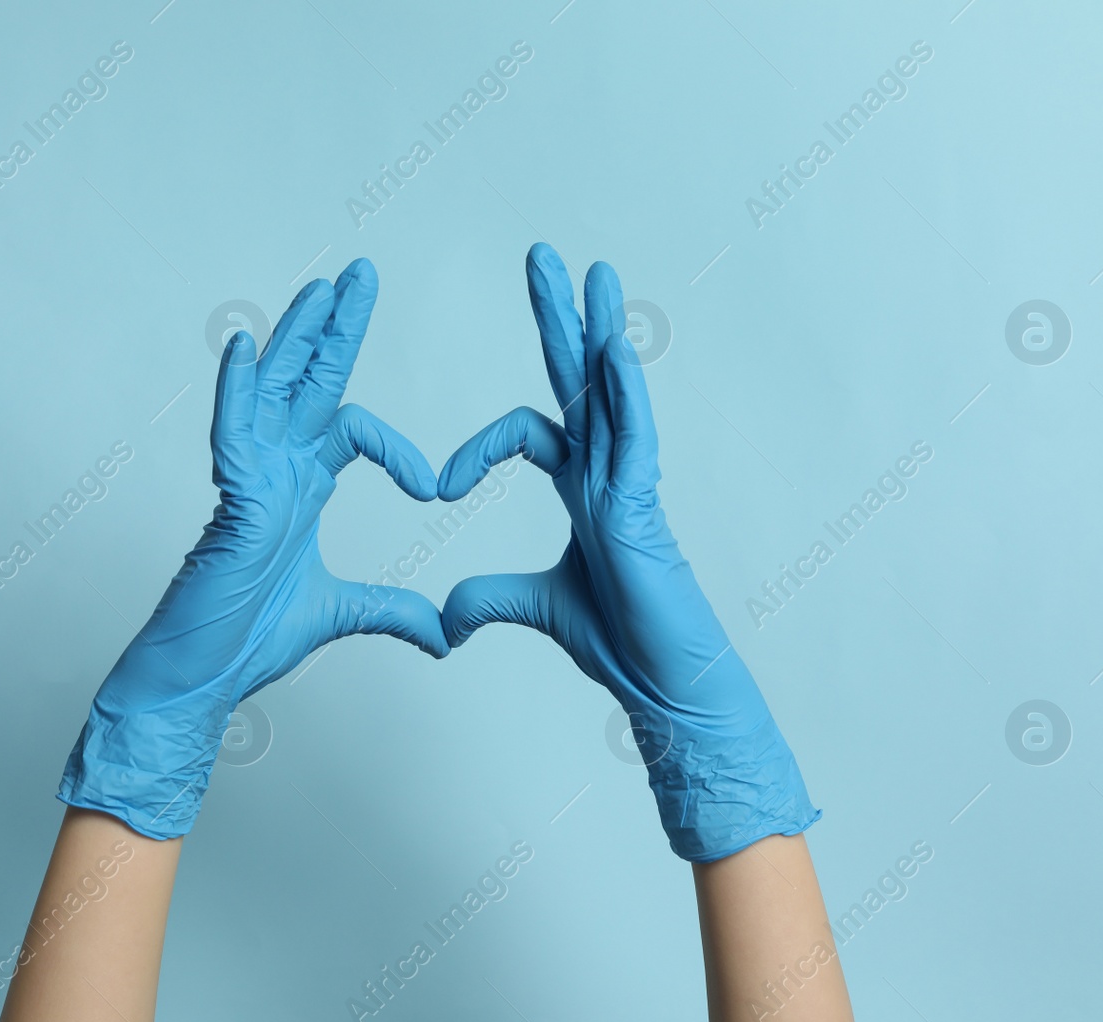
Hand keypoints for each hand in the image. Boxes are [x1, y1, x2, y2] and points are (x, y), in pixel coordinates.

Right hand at [59, 260, 445, 839]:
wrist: (203, 679)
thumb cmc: (249, 640)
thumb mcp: (343, 615)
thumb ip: (391, 611)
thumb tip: (444, 633)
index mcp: (300, 487)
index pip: (352, 429)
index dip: (398, 449)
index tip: (436, 489)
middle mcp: (274, 471)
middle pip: (310, 382)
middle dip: (336, 328)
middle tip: (362, 274)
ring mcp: (249, 481)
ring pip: (273, 391)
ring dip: (296, 337)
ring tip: (320, 288)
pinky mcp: (231, 503)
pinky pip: (232, 434)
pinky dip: (238, 390)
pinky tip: (248, 346)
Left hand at [437, 243, 817, 861]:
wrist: (665, 683)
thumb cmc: (621, 642)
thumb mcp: (535, 608)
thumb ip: (490, 597)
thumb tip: (443, 614)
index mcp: (583, 487)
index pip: (527, 432)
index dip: (475, 448)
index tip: (437, 488)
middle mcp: (607, 473)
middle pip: (581, 379)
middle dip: (561, 318)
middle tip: (544, 258)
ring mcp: (630, 485)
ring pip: (615, 393)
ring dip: (601, 330)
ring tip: (594, 273)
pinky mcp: (644, 509)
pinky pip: (636, 439)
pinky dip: (626, 395)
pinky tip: (613, 351)